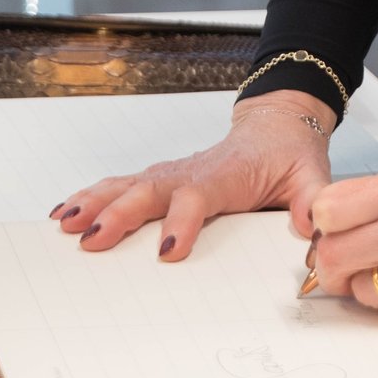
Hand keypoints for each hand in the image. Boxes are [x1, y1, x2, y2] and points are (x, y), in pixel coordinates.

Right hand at [53, 90, 333, 259]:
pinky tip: (65, 211)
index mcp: (229, 175)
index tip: (168, 251)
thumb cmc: (291, 155)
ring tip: (65, 223)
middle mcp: (193, 171)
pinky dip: (91, 196)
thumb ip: (313, 203)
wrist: (278, 126)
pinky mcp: (162, 178)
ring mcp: (173, 173)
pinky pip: (122, 185)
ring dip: (95, 202)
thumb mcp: (312, 177)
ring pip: (129, 184)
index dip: (183, 221)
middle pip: (152, 190)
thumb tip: (312, 231)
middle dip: (119, 213)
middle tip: (92, 239)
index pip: (201, 196)